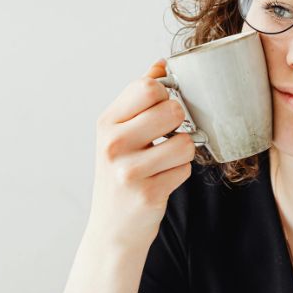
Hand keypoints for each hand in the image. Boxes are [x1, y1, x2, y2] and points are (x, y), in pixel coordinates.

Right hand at [85, 59, 195, 251]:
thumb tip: (161, 63)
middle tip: (165, 138)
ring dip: (183, 152)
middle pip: (172, 109)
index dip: (165, 95)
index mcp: (107, 123)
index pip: (148, 87)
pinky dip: (179, 174)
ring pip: (185, 142)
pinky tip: (161, 181)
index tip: (161, 110)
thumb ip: (139, 97)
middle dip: (179, 124)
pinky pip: (185, 169)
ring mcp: (129, 170)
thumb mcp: (120, 133)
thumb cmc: (121, 173)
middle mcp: (112, 144)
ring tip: (164, 162)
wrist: (112, 229)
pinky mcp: (148, 193)